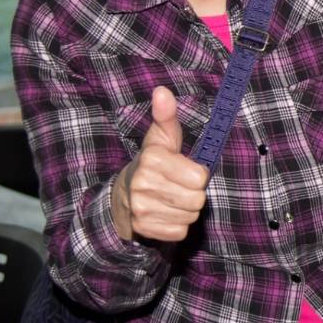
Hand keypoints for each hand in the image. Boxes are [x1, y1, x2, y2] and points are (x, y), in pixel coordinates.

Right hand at [113, 87, 208, 241]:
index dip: (198, 175)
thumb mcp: (160, 139)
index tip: (185, 170)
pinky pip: (180, 231)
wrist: (121, 197)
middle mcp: (143, 185)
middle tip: (178, 186)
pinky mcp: (144, 228)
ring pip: (190, 216)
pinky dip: (177, 225)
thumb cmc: (152, 164)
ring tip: (171, 199)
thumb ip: (166, 116)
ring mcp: (141, 209)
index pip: (200, 178)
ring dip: (186, 209)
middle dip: (193, 193)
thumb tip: (162, 91)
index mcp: (152, 160)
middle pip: (197, 199)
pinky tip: (165, 213)